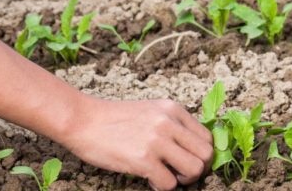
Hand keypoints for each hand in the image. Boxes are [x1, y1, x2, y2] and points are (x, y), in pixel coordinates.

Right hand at [61, 96, 212, 190]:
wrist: (84, 120)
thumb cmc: (114, 118)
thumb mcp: (149, 111)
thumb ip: (171, 124)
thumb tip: (190, 148)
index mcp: (171, 108)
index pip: (207, 136)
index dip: (201, 154)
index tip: (187, 160)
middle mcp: (168, 122)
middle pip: (206, 154)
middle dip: (197, 169)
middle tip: (179, 172)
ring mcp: (157, 140)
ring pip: (194, 170)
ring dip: (182, 179)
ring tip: (165, 175)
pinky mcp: (143, 159)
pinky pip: (169, 184)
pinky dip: (161, 186)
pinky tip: (147, 177)